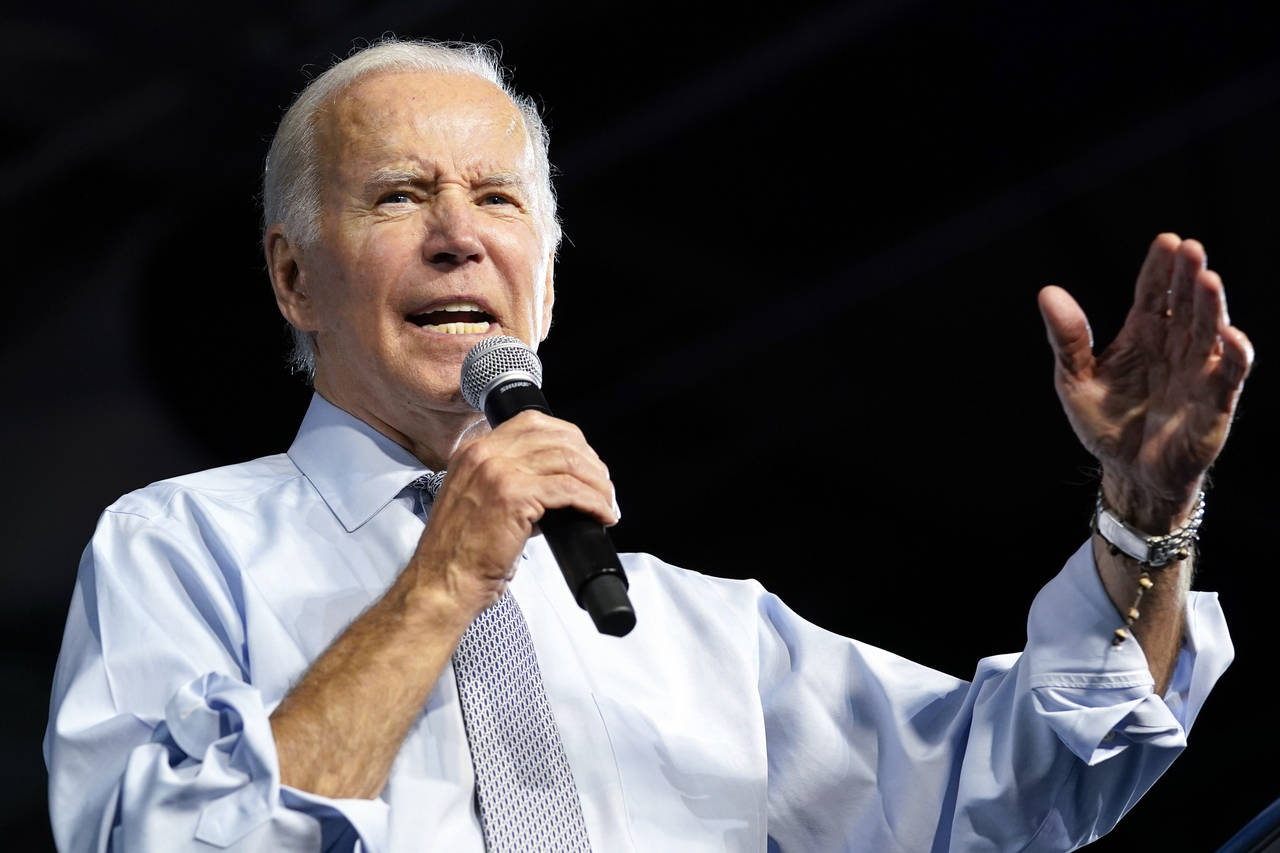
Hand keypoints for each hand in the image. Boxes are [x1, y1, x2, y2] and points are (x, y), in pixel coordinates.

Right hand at [406, 410, 616, 623]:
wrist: (441, 583)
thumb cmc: (459, 556)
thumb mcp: (479, 503)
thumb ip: (512, 485)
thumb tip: (555, 489)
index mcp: (474, 451)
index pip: (532, 423)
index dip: (568, 439)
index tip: (585, 461)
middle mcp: (484, 454)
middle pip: (556, 436)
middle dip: (588, 459)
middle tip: (603, 484)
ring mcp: (497, 472)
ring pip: (568, 461)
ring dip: (596, 482)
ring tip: (607, 502)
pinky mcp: (513, 496)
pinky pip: (569, 489)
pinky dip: (593, 502)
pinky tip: (602, 515)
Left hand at [1038, 234, 1252, 530]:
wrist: (1128, 473)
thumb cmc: (1105, 423)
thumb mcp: (1075, 380)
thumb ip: (1067, 338)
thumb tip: (1047, 292)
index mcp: (1143, 334)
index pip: (1154, 292)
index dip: (1160, 268)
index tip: (1166, 240)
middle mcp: (1175, 345)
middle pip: (1186, 303)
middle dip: (1188, 276)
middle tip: (1189, 248)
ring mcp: (1198, 370)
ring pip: (1210, 330)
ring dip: (1212, 306)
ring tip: (1207, 279)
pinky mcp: (1215, 401)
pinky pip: (1230, 374)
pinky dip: (1234, 354)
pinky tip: (1230, 335)